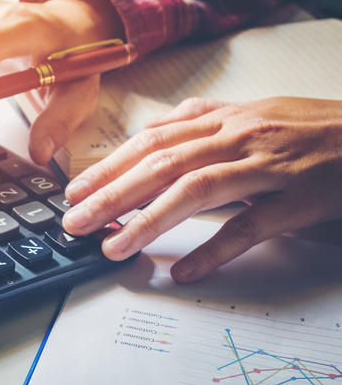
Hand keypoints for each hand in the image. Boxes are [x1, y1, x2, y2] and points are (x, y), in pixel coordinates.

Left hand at [63, 96, 341, 282]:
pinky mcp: (298, 197)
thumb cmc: (309, 128)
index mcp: (222, 120)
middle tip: (75, 222)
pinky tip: (185, 270)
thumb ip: (200, 122)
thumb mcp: (250, 114)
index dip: (109, 166)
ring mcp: (267, 166)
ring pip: (195, 190)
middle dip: (111, 194)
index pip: (150, 142)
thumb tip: (151, 131)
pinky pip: (250, 226)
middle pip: (161, 164)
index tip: (75, 191)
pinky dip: (214, 249)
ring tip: (114, 247)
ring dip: (148, 220)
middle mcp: (237, 137)